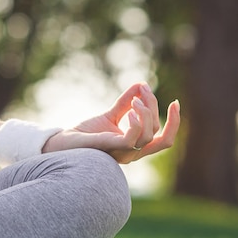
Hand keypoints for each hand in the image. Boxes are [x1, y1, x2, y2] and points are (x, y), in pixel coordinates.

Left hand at [42, 83, 180, 163]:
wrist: (62, 143)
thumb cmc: (84, 133)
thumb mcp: (110, 115)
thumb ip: (126, 103)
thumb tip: (141, 84)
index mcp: (134, 146)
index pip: (163, 139)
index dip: (174, 122)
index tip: (175, 101)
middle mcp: (131, 153)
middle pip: (157, 134)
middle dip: (154, 108)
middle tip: (142, 91)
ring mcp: (122, 153)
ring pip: (148, 136)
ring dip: (146, 112)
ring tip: (133, 100)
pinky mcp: (111, 148)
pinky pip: (132, 139)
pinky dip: (136, 122)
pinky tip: (130, 110)